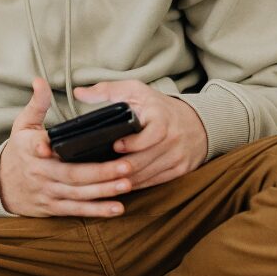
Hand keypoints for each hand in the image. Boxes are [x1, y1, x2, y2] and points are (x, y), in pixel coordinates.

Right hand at [0, 77, 136, 217]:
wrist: (2, 185)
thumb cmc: (19, 150)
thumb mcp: (22, 124)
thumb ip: (36, 104)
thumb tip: (40, 80)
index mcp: (29, 148)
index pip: (35, 146)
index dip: (42, 147)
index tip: (48, 147)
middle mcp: (39, 172)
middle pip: (71, 174)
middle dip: (99, 172)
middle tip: (126, 166)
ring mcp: (47, 191)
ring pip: (78, 193)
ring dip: (104, 191)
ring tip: (127, 184)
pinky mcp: (54, 207)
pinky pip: (78, 210)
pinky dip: (97, 210)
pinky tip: (117, 208)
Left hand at [72, 80, 208, 191]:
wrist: (197, 122)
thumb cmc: (158, 106)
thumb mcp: (136, 92)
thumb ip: (107, 90)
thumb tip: (79, 92)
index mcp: (162, 117)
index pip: (152, 134)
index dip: (133, 143)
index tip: (115, 145)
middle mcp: (173, 138)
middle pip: (146, 159)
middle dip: (123, 167)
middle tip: (101, 170)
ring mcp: (178, 156)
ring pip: (149, 173)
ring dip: (127, 179)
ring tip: (106, 180)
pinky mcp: (181, 169)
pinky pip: (156, 181)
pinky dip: (138, 184)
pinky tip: (122, 184)